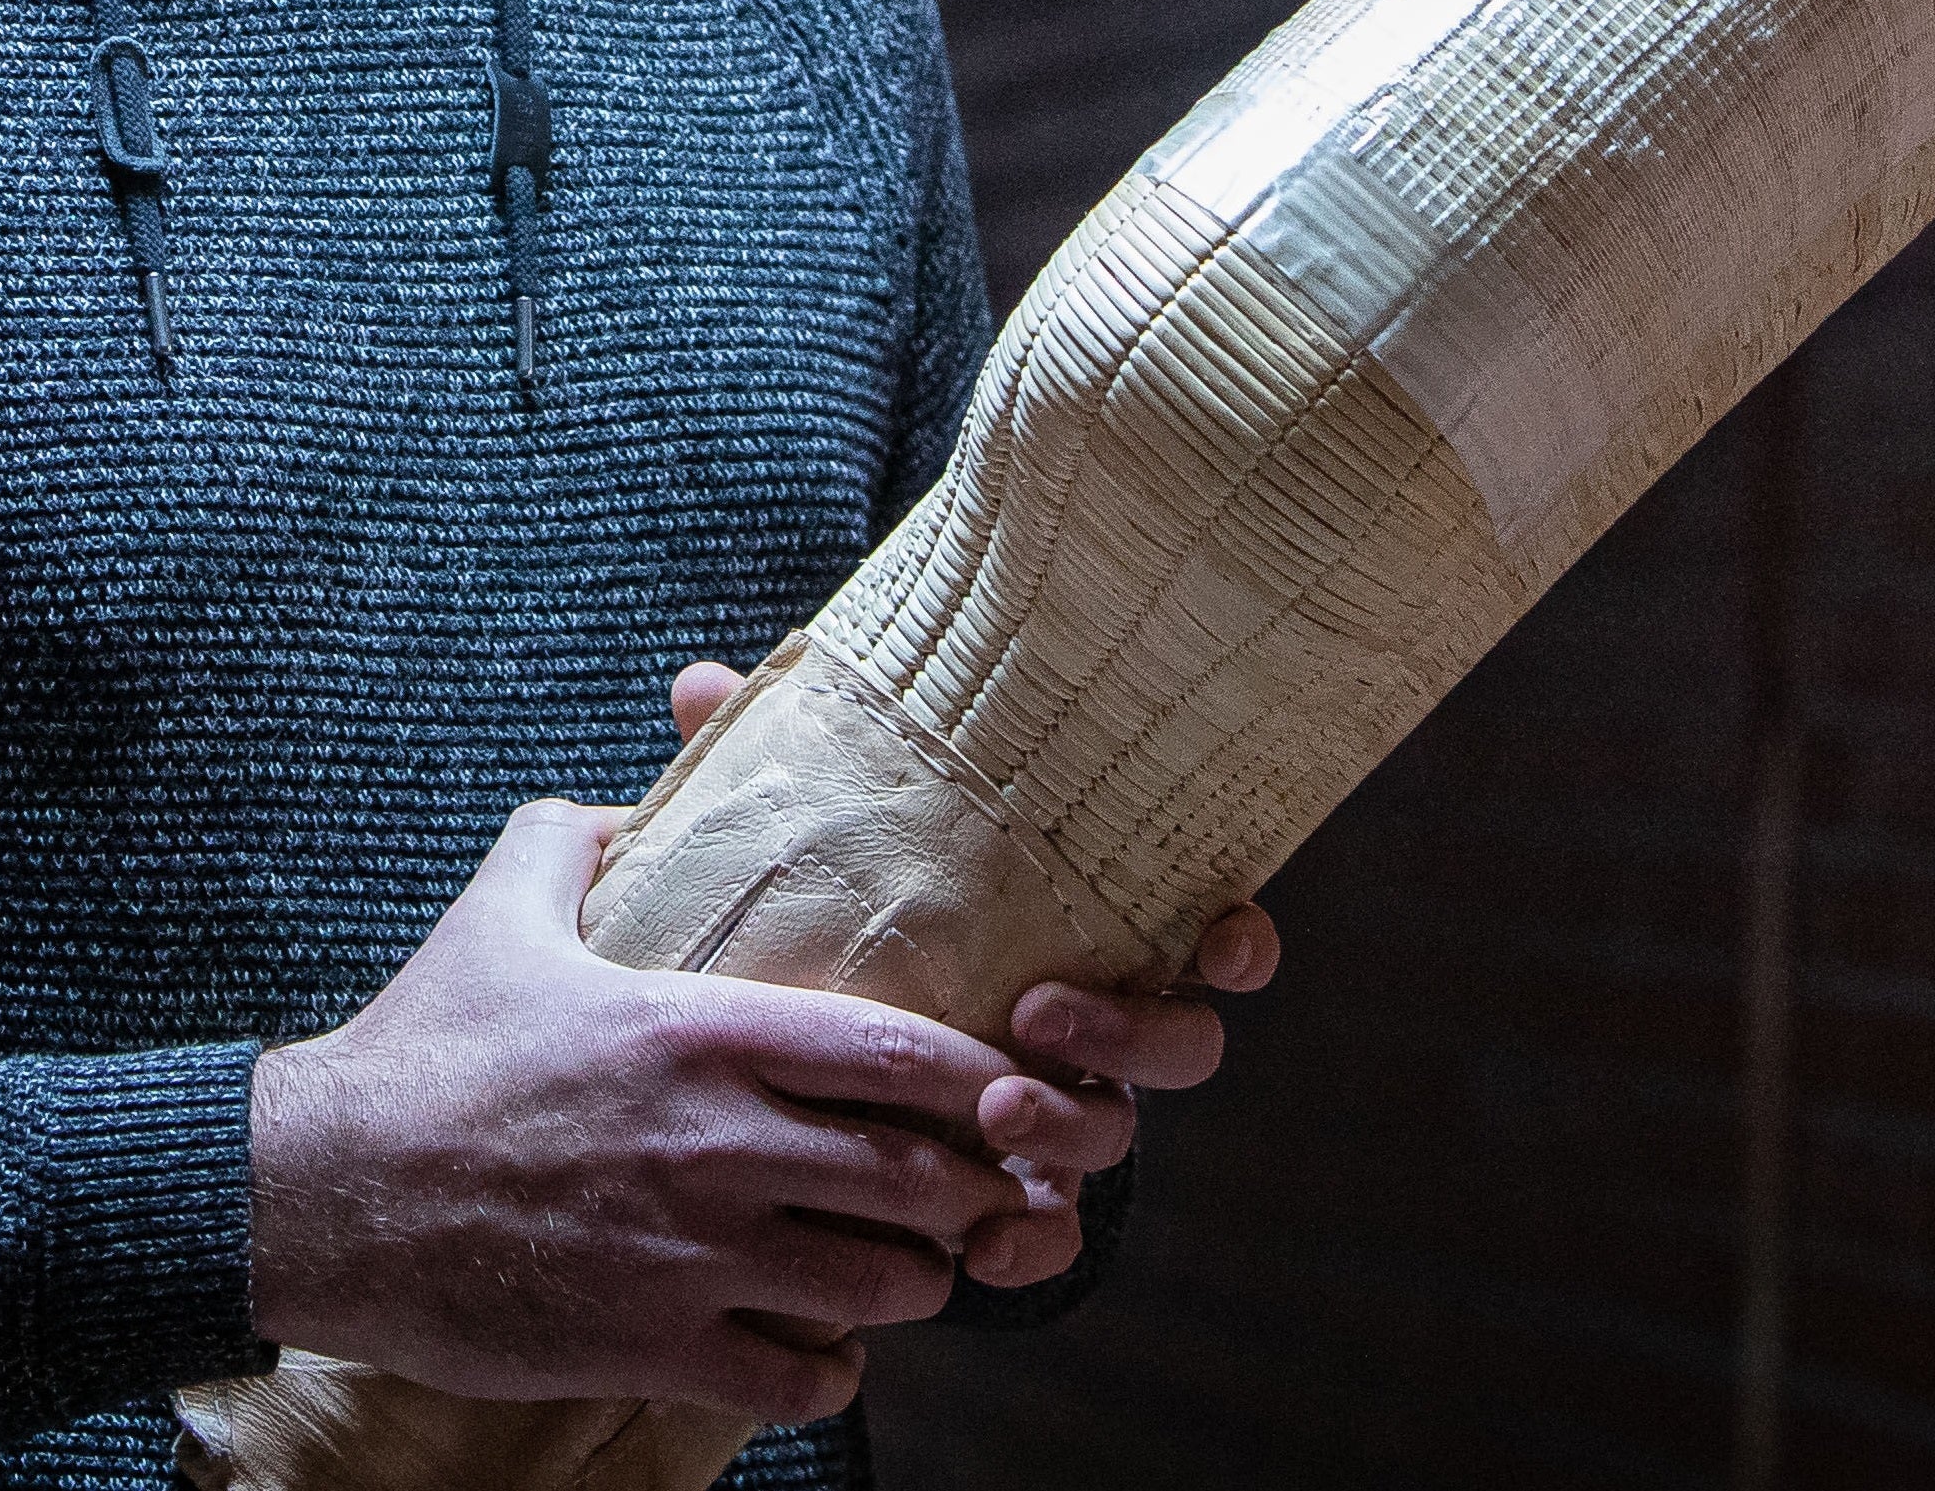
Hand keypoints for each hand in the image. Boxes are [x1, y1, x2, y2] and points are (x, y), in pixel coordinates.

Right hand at [247, 798, 1039, 1424]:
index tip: (1010, 1091)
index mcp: (697, 1034)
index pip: (901, 1056)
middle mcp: (716, 1145)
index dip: (982, 1082)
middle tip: (967, 1193)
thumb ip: (573, 841)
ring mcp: (692, 1256)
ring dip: (907, 1284)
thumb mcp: (496, 912)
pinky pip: (802, 1379)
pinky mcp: (653, 1345)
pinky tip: (810, 1345)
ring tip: (893, 1268)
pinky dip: (828, 1368)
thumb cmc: (416, 1053)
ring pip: (880, 1289)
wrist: (322, 1192)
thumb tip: (620, 807)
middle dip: (966, 1195)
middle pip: (920, 1184)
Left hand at [663, 661, 1278, 1292]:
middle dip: (1130, 1036)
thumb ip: (780, 773)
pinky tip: (980, 1251)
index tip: (1218, 937)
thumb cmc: (827, 926)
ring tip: (990, 1106)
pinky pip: (1047, 1235)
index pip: (1194, 933)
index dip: (1234, 941)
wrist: (768, 1071)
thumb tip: (700, 684)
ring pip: (1116, 1136)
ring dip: (1066, 1124)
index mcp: (1072, 932)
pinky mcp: (1006, 1199)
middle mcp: (1088, 1029)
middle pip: (1176, 1044)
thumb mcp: (814, 847)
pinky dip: (1027, 1246)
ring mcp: (1056, 1118)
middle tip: (1038, 1013)